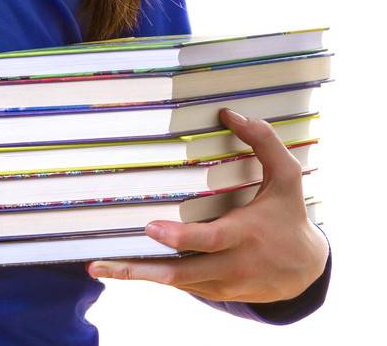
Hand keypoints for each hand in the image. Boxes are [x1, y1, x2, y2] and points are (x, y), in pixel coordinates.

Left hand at [88, 108, 328, 302]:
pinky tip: (117, 269)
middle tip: (105, 260)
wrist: (306, 271)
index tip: (150, 228)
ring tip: (98, 268)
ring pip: (175, 284)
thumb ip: (265, 143)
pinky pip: (178, 286)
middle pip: (183, 274)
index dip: (180, 238)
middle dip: (144, 269)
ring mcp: (221, 283)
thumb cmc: (289, 216)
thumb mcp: (287, 179)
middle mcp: (231, 265)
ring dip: (136, 276)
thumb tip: (230, 113)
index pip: (209, 241)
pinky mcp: (213, 291)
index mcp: (244, 236)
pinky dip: (149, 279)